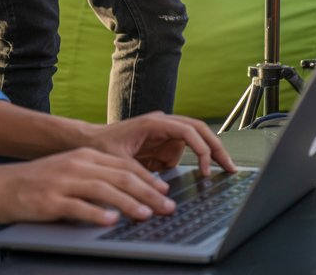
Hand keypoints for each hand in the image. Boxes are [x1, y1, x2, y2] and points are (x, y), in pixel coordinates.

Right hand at [0, 148, 176, 226]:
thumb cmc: (38, 181)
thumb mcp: (71, 169)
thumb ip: (97, 176)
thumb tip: (128, 190)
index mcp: (86, 156)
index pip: (126, 166)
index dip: (149, 179)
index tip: (165, 191)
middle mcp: (78, 165)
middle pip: (122, 177)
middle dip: (149, 193)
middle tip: (167, 207)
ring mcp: (64, 182)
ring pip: (104, 190)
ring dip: (130, 203)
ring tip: (146, 214)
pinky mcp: (50, 200)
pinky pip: (78, 207)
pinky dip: (96, 214)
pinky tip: (111, 221)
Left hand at [86, 111, 237, 176]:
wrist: (85, 143)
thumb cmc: (99, 147)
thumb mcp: (120, 163)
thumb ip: (142, 174)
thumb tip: (162, 191)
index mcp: (154, 123)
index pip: (188, 130)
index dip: (201, 148)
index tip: (206, 168)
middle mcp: (163, 125)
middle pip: (200, 132)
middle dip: (217, 149)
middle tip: (230, 167)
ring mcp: (164, 134)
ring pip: (193, 144)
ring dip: (202, 158)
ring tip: (213, 173)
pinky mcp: (161, 144)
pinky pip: (179, 154)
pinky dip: (184, 165)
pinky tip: (179, 173)